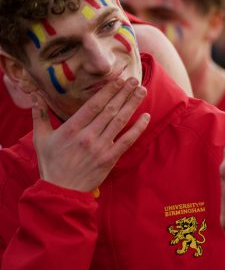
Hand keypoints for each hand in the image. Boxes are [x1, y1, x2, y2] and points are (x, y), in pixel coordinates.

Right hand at [33, 77, 148, 191]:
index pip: (94, 105)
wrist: (61, 190)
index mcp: (71, 129)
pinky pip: (128, 140)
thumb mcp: (41, 138)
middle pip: (110, 110)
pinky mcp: (110, 158)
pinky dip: (138, 128)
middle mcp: (88, 136)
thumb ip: (39, 115)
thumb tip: (34, 96)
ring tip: (141, 91)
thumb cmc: (51, 163)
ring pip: (120, 121)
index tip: (118, 79)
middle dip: (123, 93)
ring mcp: (101, 147)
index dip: (108, 90)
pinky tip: (146, 116)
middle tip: (134, 79)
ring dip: (132, 105)